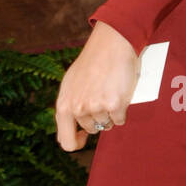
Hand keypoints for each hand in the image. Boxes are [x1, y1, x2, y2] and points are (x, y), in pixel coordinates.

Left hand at [54, 21, 139, 151]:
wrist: (111, 44)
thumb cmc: (92, 63)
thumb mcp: (71, 84)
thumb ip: (70, 106)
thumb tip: (74, 131)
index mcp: (64, 105)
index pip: (66, 142)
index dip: (76, 142)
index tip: (84, 136)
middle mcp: (78, 108)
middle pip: (91, 130)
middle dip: (98, 119)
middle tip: (101, 99)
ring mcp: (96, 108)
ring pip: (107, 125)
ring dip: (110, 113)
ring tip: (109, 91)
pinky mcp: (114, 105)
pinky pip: (120, 120)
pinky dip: (122, 111)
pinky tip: (119, 94)